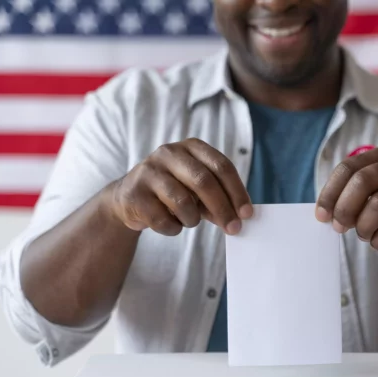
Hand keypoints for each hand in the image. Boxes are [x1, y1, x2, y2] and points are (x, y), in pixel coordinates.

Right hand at [105, 138, 252, 235]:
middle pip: (204, 181)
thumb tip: (241, 218)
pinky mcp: (135, 193)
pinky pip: (163, 220)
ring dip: (192, 220)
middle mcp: (169, 153)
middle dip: (223, 209)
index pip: (221, 166)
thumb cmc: (174, 193)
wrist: (129, 199)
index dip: (237, 192)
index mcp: (191, 147)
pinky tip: (170, 224)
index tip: (247, 214)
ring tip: (189, 220)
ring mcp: (149, 171)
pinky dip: (173, 228)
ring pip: (183, 202)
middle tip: (234, 229)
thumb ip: (220, 200)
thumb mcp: (198, 191)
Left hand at [315, 147, 377, 250]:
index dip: (330, 193)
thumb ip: (354, 197)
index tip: (321, 216)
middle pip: (361, 182)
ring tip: (364, 235)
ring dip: (364, 226)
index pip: (347, 168)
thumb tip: (327, 215)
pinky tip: (377, 242)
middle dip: (344, 209)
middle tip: (340, 228)